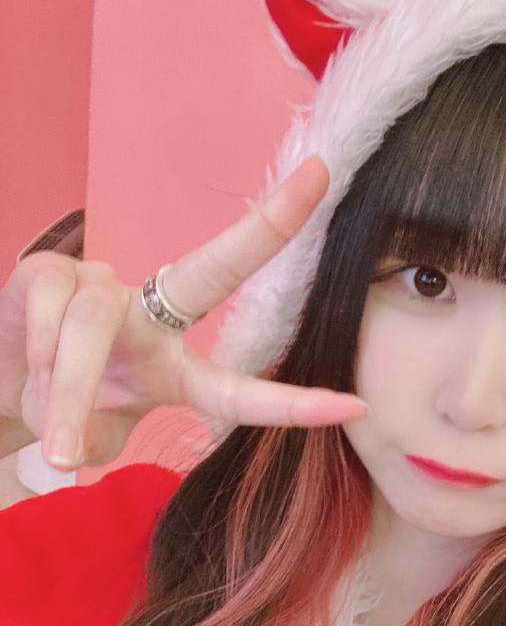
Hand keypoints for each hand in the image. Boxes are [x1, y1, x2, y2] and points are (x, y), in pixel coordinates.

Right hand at [0, 156, 367, 469]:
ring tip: (57, 446)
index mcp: (178, 368)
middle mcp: (153, 316)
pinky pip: (48, 315)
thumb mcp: (94, 437)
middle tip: (318, 179)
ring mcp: (102, 286)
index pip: (242, 388)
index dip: (293, 403)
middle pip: (215, 268)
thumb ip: (97, 437)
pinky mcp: (47, 271)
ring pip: (90, 327)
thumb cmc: (63, 406)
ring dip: (68, 392)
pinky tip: (29, 372)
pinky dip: (37, 361)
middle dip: (268, 227)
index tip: (352, 408)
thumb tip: (74, 446)